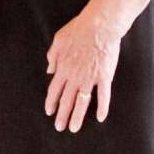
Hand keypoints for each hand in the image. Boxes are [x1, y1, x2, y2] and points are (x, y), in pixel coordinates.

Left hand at [45, 8, 125, 132]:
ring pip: (82, 102)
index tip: (49, 112)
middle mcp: (75, 76)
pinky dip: (102, 107)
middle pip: (66, 100)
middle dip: (62, 115)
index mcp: (63, 68)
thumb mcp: (58, 40)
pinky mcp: (104, 77)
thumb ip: (53, 57)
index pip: (54, 90)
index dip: (51, 102)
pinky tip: (101, 118)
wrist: (99, 26)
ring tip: (74, 128)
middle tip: (59, 127)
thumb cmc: (79, 30)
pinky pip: (103, 96)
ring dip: (77, 116)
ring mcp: (90, 78)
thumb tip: (49, 71)